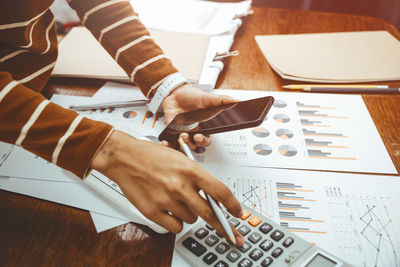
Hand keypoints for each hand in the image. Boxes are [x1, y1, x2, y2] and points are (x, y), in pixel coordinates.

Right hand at [91, 130, 244, 245]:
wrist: (124, 158)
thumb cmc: (152, 156)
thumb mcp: (181, 159)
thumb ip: (197, 178)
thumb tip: (213, 198)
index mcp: (190, 169)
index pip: (220, 191)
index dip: (233, 205)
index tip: (238, 213)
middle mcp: (180, 185)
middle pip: (210, 213)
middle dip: (222, 225)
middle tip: (230, 232)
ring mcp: (166, 200)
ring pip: (191, 220)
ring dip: (189, 214)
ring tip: (177, 200)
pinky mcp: (153, 211)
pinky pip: (175, 227)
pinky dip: (175, 222)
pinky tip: (169, 210)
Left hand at [161, 84, 237, 148]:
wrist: (175, 92)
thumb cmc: (192, 96)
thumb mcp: (208, 98)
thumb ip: (222, 101)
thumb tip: (237, 101)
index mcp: (203, 127)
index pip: (206, 140)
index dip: (203, 142)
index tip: (200, 137)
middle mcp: (193, 132)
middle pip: (194, 146)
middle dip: (192, 144)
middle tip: (191, 137)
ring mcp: (181, 132)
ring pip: (183, 146)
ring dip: (182, 144)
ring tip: (181, 135)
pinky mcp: (171, 131)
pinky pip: (169, 143)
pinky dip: (167, 145)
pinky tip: (166, 143)